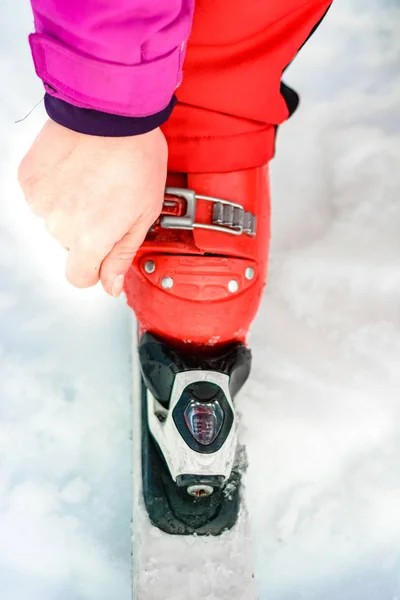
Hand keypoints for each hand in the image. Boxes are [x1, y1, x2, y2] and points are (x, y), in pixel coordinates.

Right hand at [18, 119, 167, 296]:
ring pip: (55, 220)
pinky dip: (56, 188)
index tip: (104, 250)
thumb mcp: (144, 214)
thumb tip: (109, 287)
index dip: (95, 267)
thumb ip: (122, 255)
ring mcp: (40, 201)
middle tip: (108, 198)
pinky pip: (42, 197)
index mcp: (89, 240)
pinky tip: (75, 170)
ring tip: (93, 179)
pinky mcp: (28, 179)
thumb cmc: (136, 158)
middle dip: (88, 230)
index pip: (80, 277)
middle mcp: (59, 226)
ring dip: (71, 208)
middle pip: (70, 246)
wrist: (111, 110)